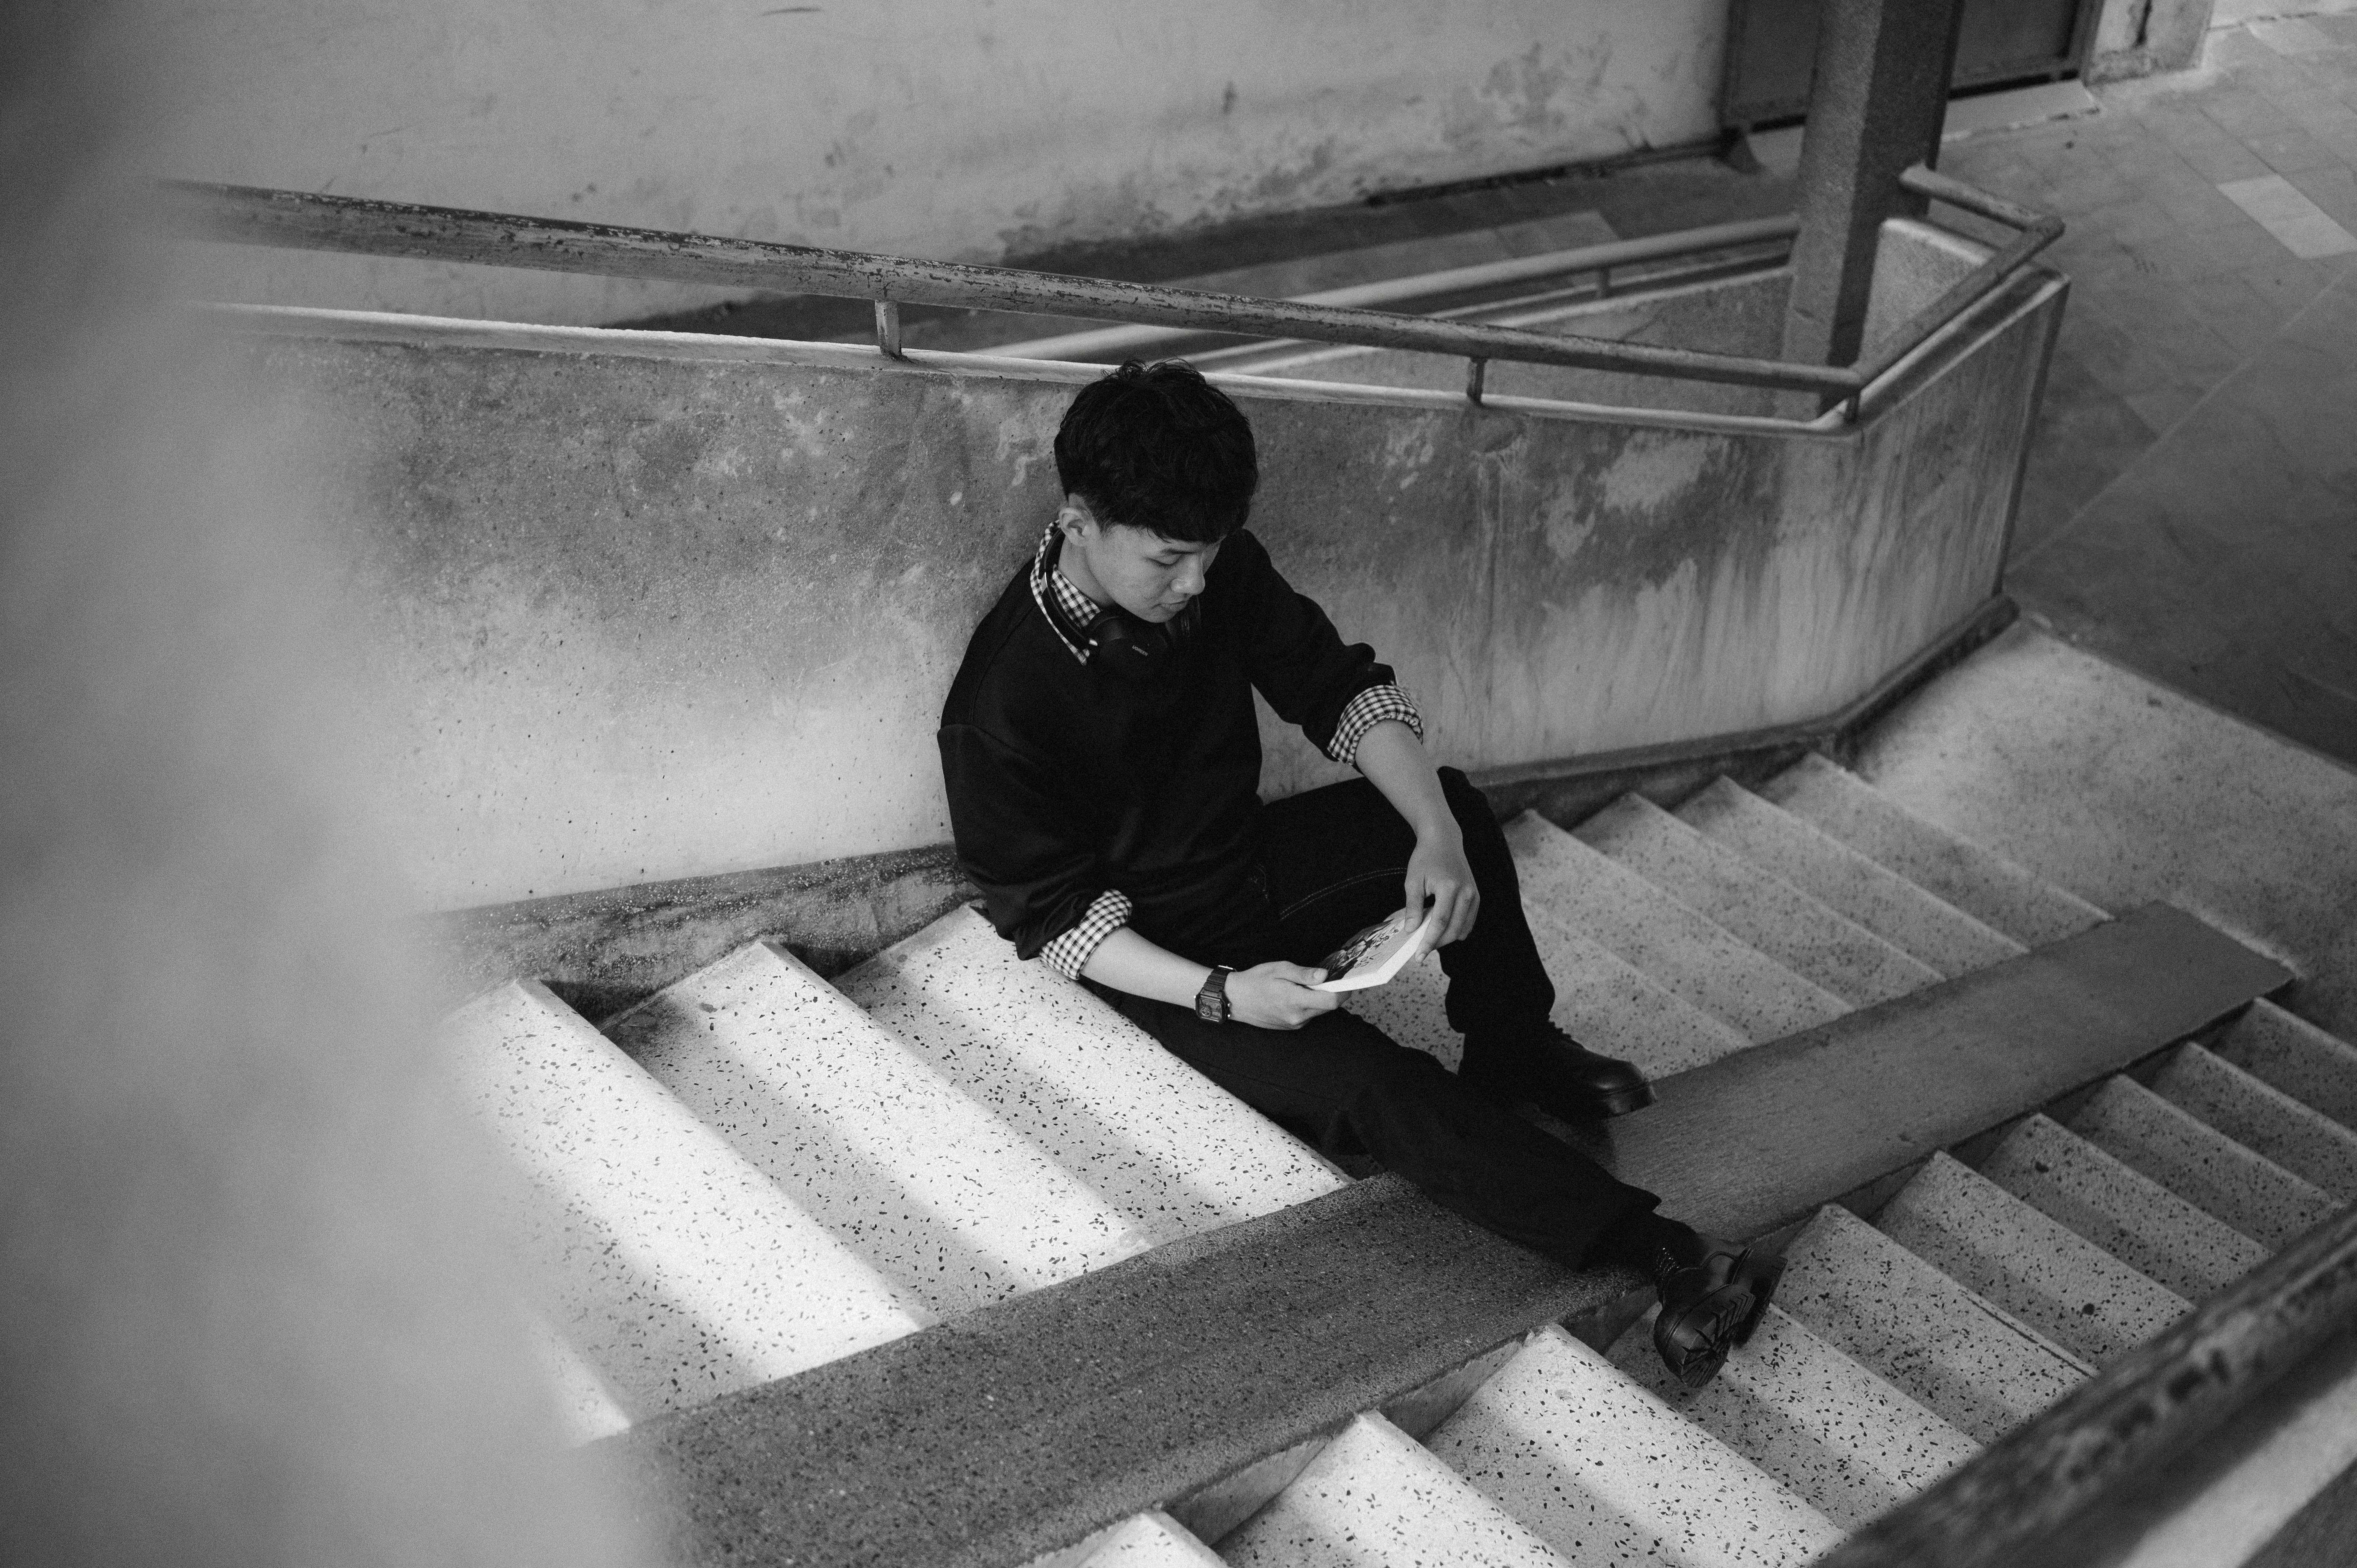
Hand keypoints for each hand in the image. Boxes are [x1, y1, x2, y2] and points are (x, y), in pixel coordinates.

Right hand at [1225, 961, 1341, 1030]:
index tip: (1345, 980)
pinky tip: (1295, 994)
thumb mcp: (1280, 969)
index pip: (1331, 1002)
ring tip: (1304, 985)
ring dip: (1318, 999)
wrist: (1235, 999)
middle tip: (1324, 977)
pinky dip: (1308, 1005)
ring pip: (1318, 1011)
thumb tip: (1325, 975)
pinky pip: (1308, 1015)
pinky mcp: (1290, 1026)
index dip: (1342, 991)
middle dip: (1330, 992)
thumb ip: (1304, 974)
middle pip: (1327, 1007)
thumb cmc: (1255, 981)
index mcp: (1295, 1001)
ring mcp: (1294, 1024)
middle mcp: (1297, 1017)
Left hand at [1405, 828, 1478, 949]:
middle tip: (1421, 952)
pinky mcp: (1476, 896)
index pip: (1439, 923)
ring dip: (1447, 938)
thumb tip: (1412, 930)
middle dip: (1437, 944)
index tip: (1419, 956)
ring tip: (1430, 939)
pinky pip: (1469, 921)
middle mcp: (1466, 893)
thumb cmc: (1425, 858)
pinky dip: (1457, 930)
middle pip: (1453, 929)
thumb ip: (1413, 907)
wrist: (1444, 841)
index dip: (1428, 942)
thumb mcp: (1413, 881)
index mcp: (1449, 888)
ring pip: (1463, 928)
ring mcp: (1474, 895)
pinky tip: (1443, 930)